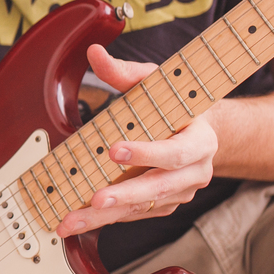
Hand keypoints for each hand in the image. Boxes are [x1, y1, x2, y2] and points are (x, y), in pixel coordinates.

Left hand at [57, 45, 216, 237]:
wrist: (197, 129)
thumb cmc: (172, 102)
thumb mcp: (154, 81)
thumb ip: (124, 71)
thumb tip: (95, 52)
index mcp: (200, 140)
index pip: (176, 151)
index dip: (148, 153)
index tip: (114, 151)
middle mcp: (196, 171)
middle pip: (161, 187)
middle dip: (126, 195)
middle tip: (95, 200)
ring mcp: (181, 192)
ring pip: (145, 208)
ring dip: (108, 216)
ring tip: (73, 220)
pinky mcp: (166, 205)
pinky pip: (138, 215)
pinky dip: (111, 218)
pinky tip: (83, 220)